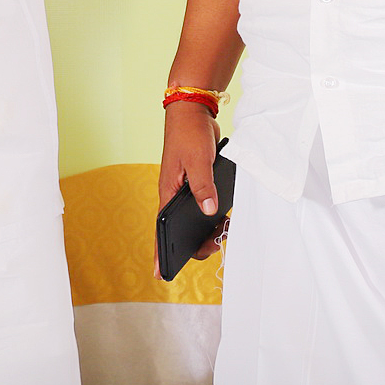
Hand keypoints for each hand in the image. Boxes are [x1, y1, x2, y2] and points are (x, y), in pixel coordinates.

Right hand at [156, 101, 227, 273]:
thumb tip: (209, 212)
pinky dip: (214, 216)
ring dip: (208, 230)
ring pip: (195, 220)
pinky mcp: (198, 183)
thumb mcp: (198, 161)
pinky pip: (204, 206)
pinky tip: (226, 218)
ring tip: (224, 231)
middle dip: (197, 243)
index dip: (159, 252)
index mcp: (168, 191)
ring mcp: (186, 189)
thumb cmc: (189, 134)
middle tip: (216, 244)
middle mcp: (174, 193)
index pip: (160, 228)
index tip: (160, 273)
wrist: (193, 111)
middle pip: (181, 230)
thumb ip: (203, 187)